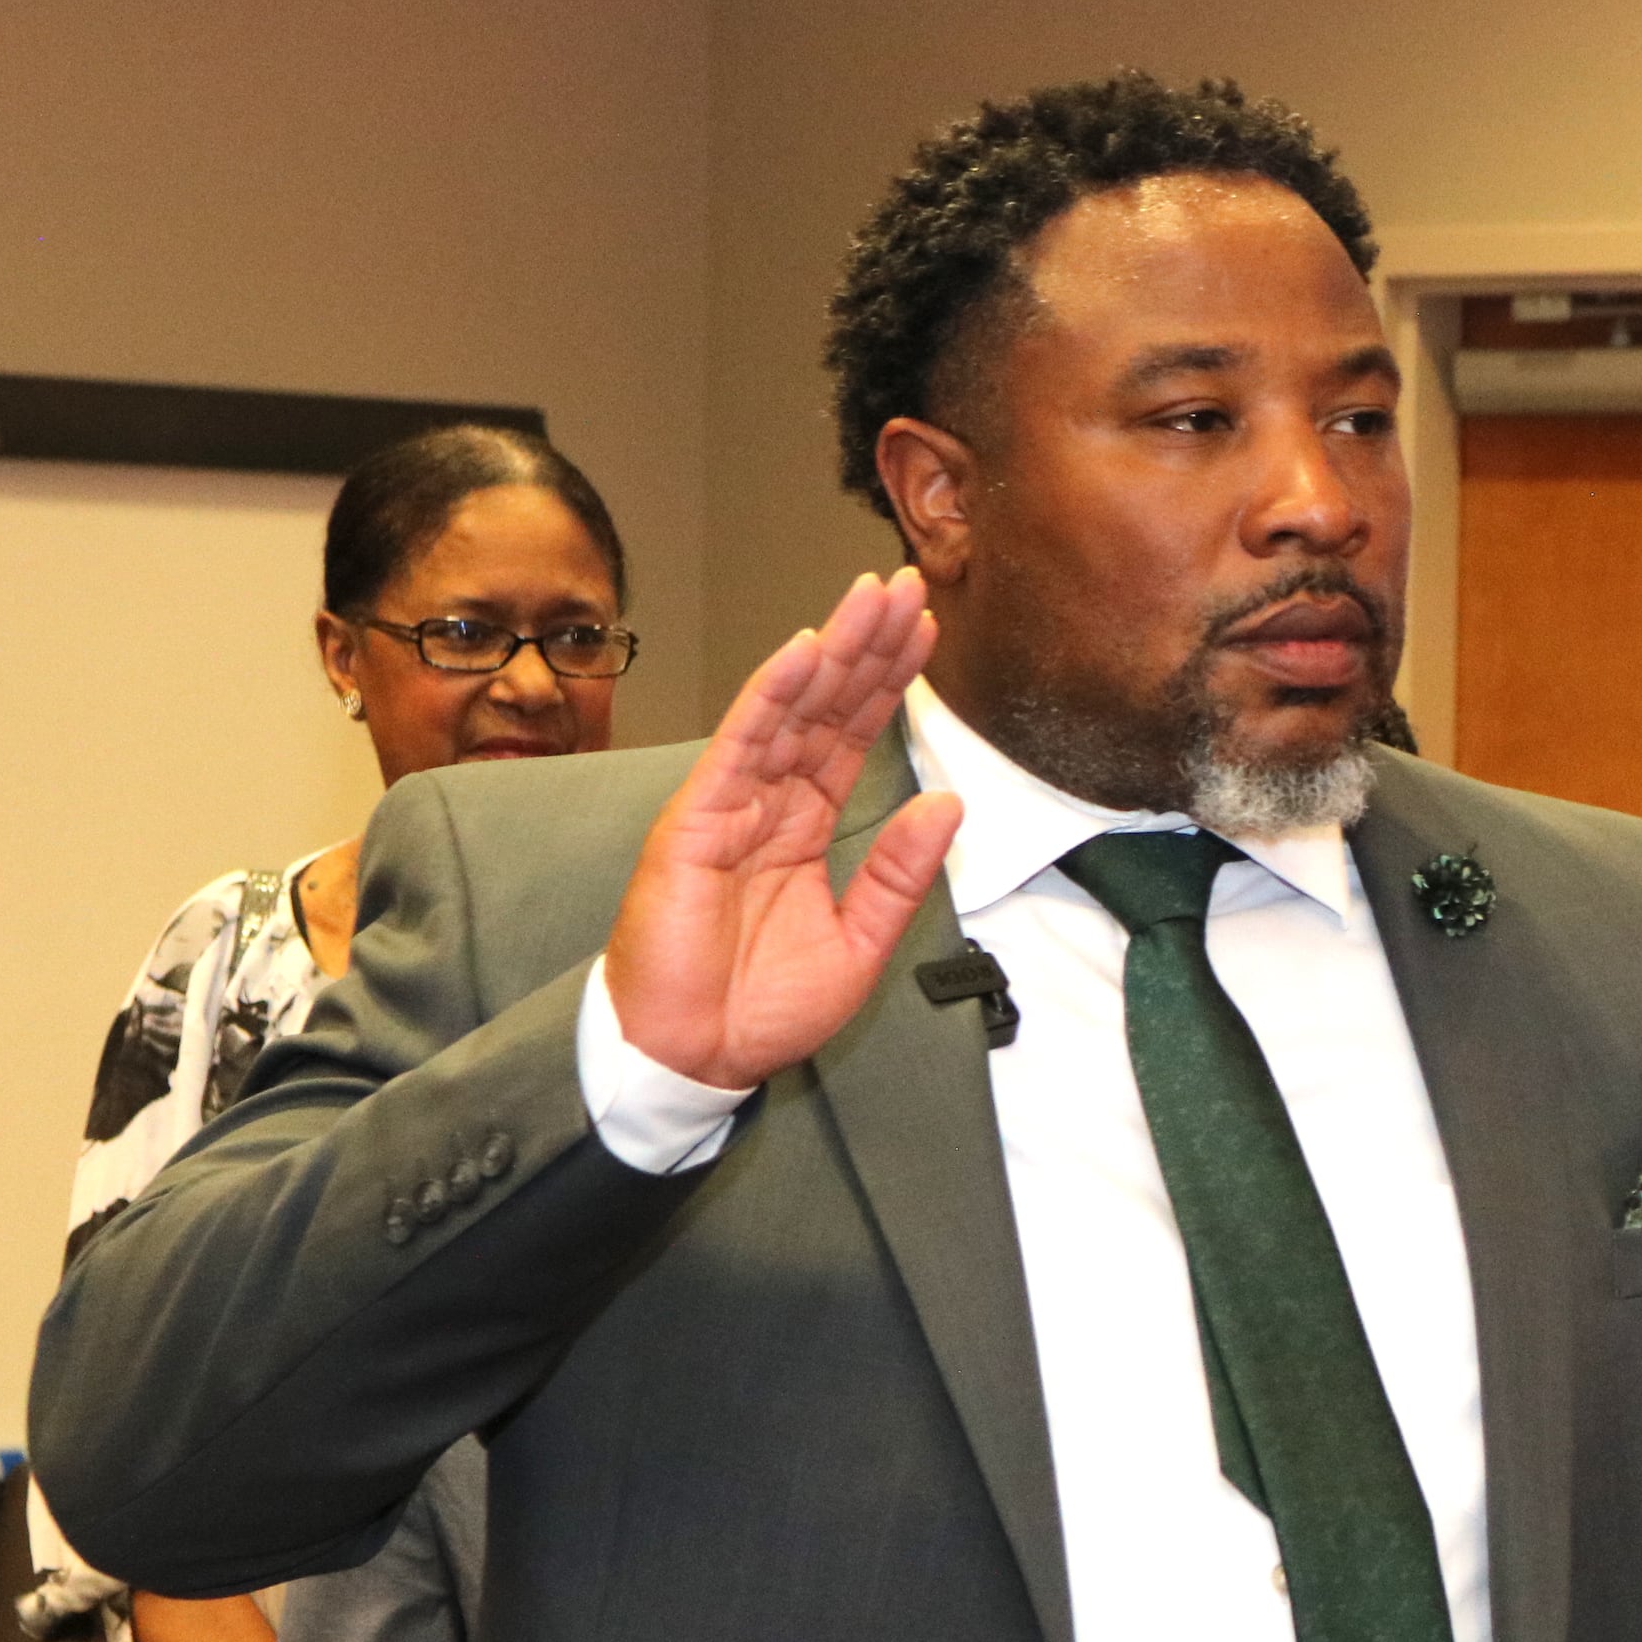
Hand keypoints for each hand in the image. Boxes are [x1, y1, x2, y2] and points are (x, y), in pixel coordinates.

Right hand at [602, 571, 957, 1089]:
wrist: (693, 1058)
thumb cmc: (758, 1009)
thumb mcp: (861, 944)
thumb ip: (900, 873)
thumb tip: (948, 803)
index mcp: (806, 828)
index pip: (855, 737)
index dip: (890, 683)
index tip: (927, 630)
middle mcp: (769, 804)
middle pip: (827, 707)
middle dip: (868, 644)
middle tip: (908, 583)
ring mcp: (730, 806)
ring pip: (788, 711)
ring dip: (831, 650)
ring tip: (873, 598)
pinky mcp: (694, 821)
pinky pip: (739, 746)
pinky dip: (770, 696)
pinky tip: (804, 651)